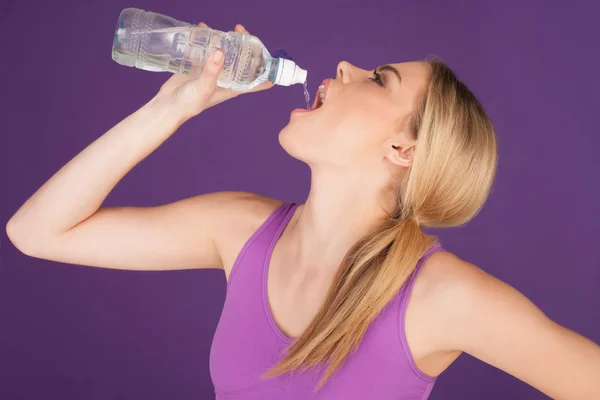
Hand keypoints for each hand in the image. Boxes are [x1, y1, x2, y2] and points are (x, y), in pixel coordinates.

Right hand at [155, 23, 274, 120]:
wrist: (168, 105)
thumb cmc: (189, 103)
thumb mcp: (204, 88)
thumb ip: (212, 71)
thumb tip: (221, 52)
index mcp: (233, 87)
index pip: (257, 81)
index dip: (266, 69)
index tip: (268, 55)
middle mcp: (226, 78)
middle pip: (242, 60)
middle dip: (244, 44)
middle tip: (239, 30)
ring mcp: (214, 71)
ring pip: (225, 52)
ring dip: (226, 40)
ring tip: (224, 29)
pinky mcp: (200, 65)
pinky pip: (207, 49)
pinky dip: (206, 39)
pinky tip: (202, 29)